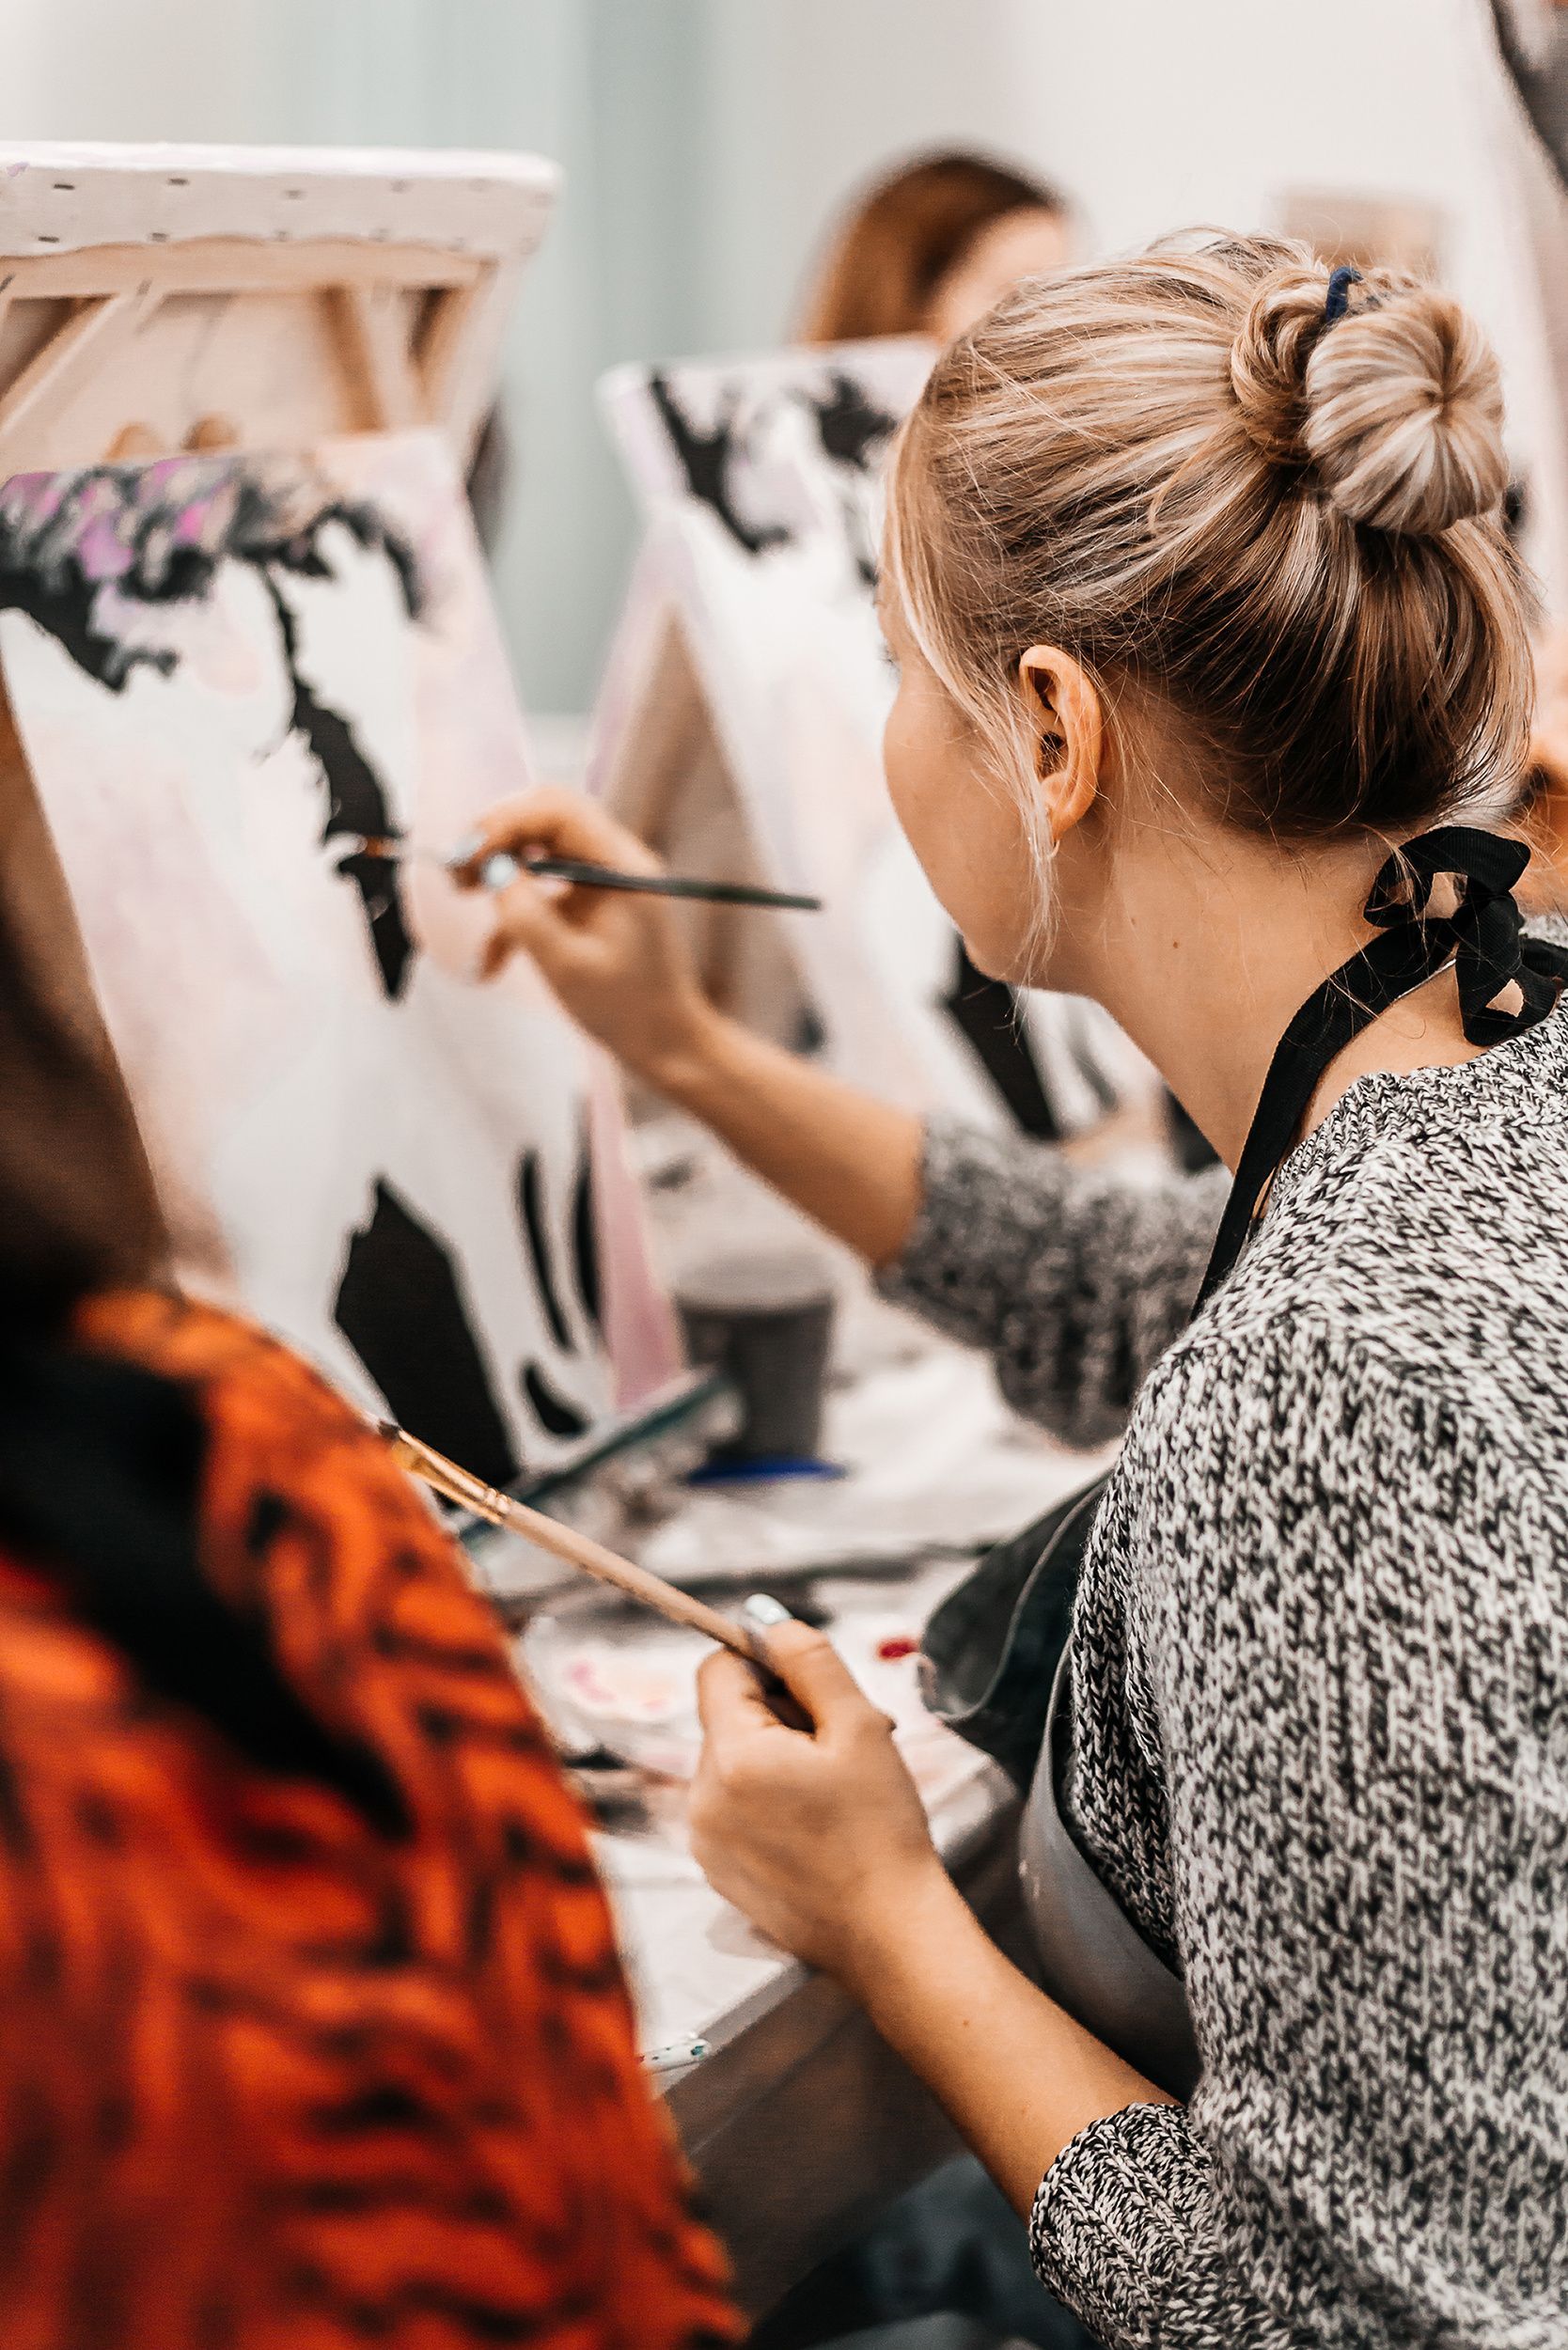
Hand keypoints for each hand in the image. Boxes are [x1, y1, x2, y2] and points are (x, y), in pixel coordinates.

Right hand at [456, 788, 715, 1084]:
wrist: (667, 1044)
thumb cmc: (627, 1009)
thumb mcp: (566, 964)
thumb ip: (524, 914)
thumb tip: (490, 870)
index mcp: (621, 866)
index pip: (558, 810)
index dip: (505, 822)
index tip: (467, 856)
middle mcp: (615, 862)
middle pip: (546, 819)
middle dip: (497, 840)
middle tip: (459, 873)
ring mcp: (604, 881)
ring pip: (539, 852)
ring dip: (499, 875)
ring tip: (461, 896)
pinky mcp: (592, 904)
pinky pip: (544, 890)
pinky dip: (514, 916)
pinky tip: (490, 963)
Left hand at [688, 1620, 943, 1991]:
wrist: (889, 1937)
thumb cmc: (882, 1830)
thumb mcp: (859, 1726)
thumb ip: (809, 1660)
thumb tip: (766, 1619)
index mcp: (732, 1757)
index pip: (718, 1669)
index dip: (766, 1665)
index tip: (813, 1690)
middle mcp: (702, 1798)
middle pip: (728, 1716)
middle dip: (782, 1715)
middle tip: (843, 1744)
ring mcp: (705, 1840)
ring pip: (733, 1760)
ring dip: (778, 1757)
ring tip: (835, 1789)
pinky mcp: (719, 1870)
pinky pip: (733, 1805)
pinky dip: (769, 1800)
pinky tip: (818, 1824)